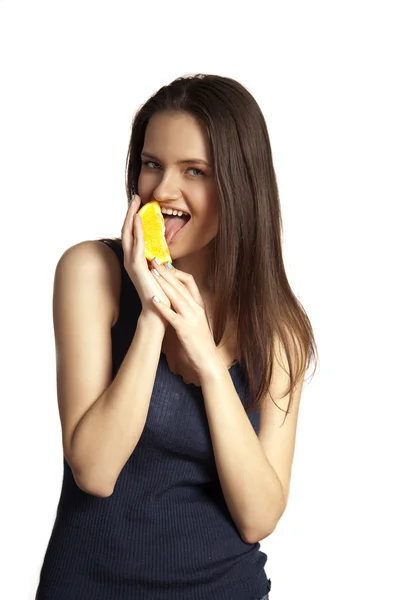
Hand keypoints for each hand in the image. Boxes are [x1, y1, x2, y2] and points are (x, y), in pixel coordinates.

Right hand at [121, 194, 170, 325]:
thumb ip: (157, 261)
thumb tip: (161, 254)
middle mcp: (130, 259)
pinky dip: (137, 230)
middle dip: (131, 212)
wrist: (157, 311)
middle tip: (136, 197)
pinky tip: (139, 219)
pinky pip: (136, 244)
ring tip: (136, 202)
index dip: (134, 219)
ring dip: (132, 216)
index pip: (132, 234)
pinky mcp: (137, 266)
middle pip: (127, 230)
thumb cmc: (159, 294)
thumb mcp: (159, 272)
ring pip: (129, 234)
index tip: (140, 205)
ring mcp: (131, 262)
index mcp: (135, 260)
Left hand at [148, 260, 218, 375]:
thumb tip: (176, 296)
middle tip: (154, 260)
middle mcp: (196, 308)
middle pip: (181, 285)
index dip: (177, 271)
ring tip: (152, 272)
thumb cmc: (200, 341)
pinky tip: (153, 299)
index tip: (165, 264)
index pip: (190, 281)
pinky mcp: (185, 330)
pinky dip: (163, 307)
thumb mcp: (196, 319)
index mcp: (199, 305)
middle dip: (166, 272)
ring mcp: (191, 319)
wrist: (208, 360)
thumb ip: (187, 307)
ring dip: (164, 283)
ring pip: (177, 296)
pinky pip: (172, 316)